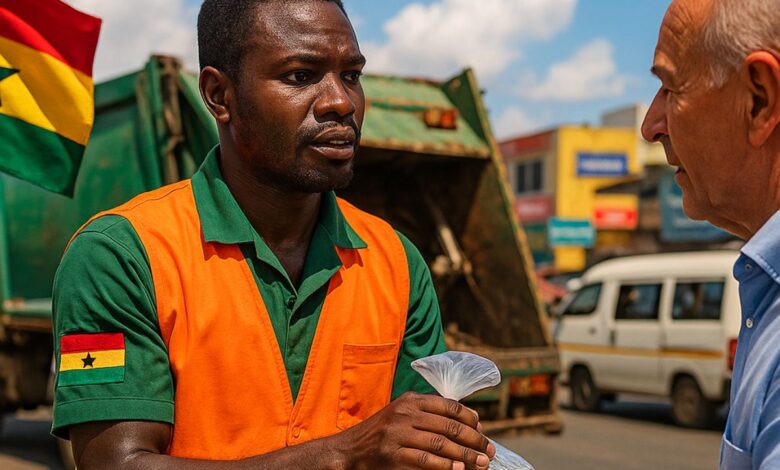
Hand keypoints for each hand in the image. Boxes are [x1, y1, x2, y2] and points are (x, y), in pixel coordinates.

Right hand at [338, 392, 495, 469]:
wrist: (350, 450)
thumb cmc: (382, 432)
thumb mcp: (402, 413)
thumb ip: (429, 413)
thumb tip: (469, 422)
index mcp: (410, 400)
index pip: (449, 406)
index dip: (470, 419)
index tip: (482, 430)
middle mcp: (405, 414)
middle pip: (449, 426)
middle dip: (474, 440)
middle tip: (489, 451)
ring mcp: (398, 435)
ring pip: (441, 444)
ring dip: (466, 456)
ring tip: (481, 464)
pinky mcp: (393, 456)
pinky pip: (426, 461)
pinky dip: (446, 466)